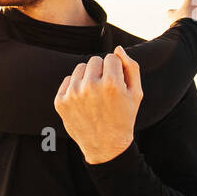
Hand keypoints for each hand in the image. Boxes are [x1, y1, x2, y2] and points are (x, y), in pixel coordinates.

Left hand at [54, 46, 141, 164]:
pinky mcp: (60, 102)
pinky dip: (75, 87)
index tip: (117, 84)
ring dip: (88, 77)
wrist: (106, 146)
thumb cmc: (124, 117)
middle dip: (101, 72)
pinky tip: (83, 102)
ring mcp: (73, 94)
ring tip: (95, 96)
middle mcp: (90, 87)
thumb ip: (131, 67)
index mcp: (111, 83)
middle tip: (105, 91)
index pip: (111, 58)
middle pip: (94, 60)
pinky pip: (68, 80)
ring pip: (80, 68)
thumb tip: (118, 48)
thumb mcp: (136, 94)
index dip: (116, 70)